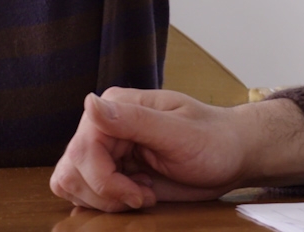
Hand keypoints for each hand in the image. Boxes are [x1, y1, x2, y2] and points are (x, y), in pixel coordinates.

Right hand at [50, 90, 303, 212]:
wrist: (231, 156)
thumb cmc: (214, 141)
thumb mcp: (179, 133)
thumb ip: (134, 120)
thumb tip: (90, 102)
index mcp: (117, 107)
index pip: (83, 150)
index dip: (104, 181)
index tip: (139, 194)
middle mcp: (105, 126)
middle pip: (72, 171)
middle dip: (105, 194)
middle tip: (141, 196)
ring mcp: (107, 149)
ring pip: (72, 183)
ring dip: (104, 200)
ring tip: (140, 194)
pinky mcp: (113, 169)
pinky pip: (85, 192)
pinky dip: (106, 202)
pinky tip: (137, 195)